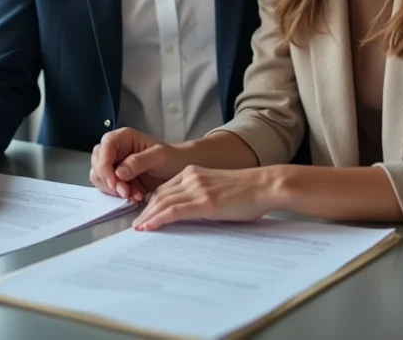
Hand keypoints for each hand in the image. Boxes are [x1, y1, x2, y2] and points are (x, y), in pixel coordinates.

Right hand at [90, 128, 184, 201]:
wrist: (180, 171)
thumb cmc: (173, 158)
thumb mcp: (160, 157)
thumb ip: (139, 161)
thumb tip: (119, 172)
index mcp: (123, 138)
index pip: (104, 148)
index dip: (104, 166)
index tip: (114, 182)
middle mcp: (115, 150)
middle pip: (97, 164)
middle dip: (109, 181)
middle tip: (125, 192)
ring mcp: (115, 165)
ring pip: (100, 178)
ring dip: (114, 190)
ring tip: (134, 195)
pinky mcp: (118, 179)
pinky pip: (109, 188)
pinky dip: (118, 195)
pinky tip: (135, 196)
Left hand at [132, 166, 277, 230]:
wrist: (265, 186)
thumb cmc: (248, 192)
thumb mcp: (218, 189)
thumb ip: (201, 197)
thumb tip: (189, 215)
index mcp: (194, 172)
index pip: (164, 189)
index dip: (151, 203)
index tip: (144, 214)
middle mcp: (191, 177)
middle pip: (159, 195)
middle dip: (145, 211)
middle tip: (137, 225)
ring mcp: (196, 188)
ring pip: (162, 202)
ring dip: (147, 217)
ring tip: (139, 229)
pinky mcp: (203, 201)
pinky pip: (172, 210)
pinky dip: (157, 219)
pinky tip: (149, 227)